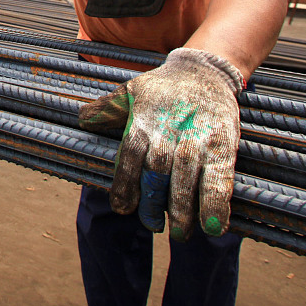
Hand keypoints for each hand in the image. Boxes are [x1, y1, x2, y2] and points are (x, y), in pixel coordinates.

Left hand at [78, 48, 242, 239]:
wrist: (204, 71)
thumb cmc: (163, 88)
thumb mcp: (131, 91)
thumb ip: (107, 109)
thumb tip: (81, 120)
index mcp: (143, 121)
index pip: (130, 157)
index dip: (125, 184)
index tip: (122, 208)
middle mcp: (169, 131)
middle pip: (157, 172)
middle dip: (153, 202)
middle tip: (152, 224)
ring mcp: (197, 139)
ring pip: (186, 179)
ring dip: (183, 210)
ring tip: (180, 233)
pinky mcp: (223, 145)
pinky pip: (219, 179)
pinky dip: (216, 204)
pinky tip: (213, 227)